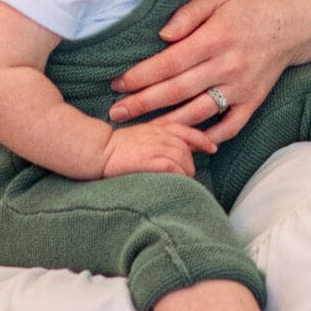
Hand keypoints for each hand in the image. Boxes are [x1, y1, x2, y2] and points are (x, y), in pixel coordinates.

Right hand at [101, 120, 217, 178]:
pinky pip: (174, 169)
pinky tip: (172, 184)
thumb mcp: (140, 135)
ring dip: (184, 174)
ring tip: (177, 183)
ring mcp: (158, 147)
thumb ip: (158, 139)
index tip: (212, 148)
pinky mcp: (153, 161)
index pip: (188, 131)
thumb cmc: (115, 147)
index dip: (202, 140)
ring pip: (184, 161)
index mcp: (159, 127)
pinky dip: (177, 177)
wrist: (98, 149)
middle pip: (188, 150)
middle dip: (189, 165)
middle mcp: (162, 135)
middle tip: (183, 177)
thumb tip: (174, 150)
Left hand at [107, 0, 302, 141]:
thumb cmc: (250, 6)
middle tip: (115, 113)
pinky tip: (185, 140)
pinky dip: (207, 137)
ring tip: (141, 130)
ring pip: (198, 113)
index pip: (170, 63)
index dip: (141, 76)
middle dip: (143, 103)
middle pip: (177, 91)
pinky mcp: (253, 102)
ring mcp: (241, 87)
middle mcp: (228, 66)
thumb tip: (162, 36)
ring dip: (167, 124)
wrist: (294, 25)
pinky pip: (229, 127)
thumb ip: (188, 13)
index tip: (118, 84)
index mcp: (216, 38)